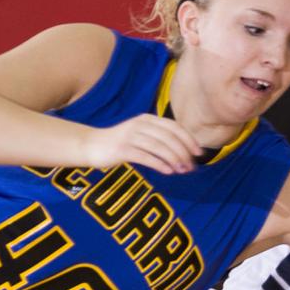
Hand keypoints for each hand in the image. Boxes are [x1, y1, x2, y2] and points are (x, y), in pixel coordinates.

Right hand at [84, 113, 201, 173]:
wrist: (90, 145)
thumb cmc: (120, 143)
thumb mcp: (140, 134)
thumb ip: (159, 138)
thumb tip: (184, 151)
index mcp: (147, 119)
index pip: (174, 127)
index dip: (188, 139)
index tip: (198, 153)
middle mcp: (140, 125)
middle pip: (168, 138)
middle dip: (183, 152)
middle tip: (191, 166)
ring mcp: (130, 136)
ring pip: (159, 147)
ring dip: (174, 159)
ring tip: (182, 170)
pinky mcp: (121, 149)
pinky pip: (145, 156)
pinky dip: (159, 164)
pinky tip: (168, 171)